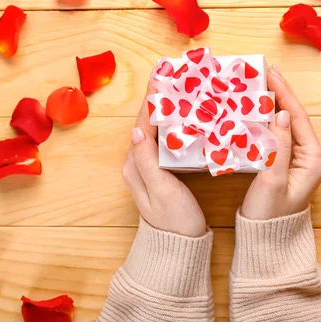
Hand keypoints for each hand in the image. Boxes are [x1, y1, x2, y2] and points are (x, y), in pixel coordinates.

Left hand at [122, 82, 206, 236]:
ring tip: (179, 87)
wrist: (180, 246)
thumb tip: (136, 130)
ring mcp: (150, 166)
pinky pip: (166, 139)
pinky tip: (185, 115)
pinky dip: (174, 123)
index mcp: (135, 164)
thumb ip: (147, 161)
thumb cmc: (173, 220)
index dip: (152, 99)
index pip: (141, 123)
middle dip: (158, 98)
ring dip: (165, 108)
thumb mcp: (161, 190)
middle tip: (172, 75)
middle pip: (147, 122)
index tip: (161, 76)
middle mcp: (138, 162)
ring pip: (156, 129)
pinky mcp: (163, 171)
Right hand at [241, 65, 320, 219]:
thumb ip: (278, 145)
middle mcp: (309, 157)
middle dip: (279, 94)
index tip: (270, 73)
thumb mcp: (273, 179)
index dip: (284, 93)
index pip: (297, 117)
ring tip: (258, 85)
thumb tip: (278, 113)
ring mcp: (297, 161)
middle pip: (293, 117)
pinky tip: (254, 110)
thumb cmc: (270, 215)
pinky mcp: (284, 165)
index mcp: (313, 159)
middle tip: (263, 72)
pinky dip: (265, 120)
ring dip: (272, 104)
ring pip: (284, 125)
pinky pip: (276, 136)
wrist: (267, 241)